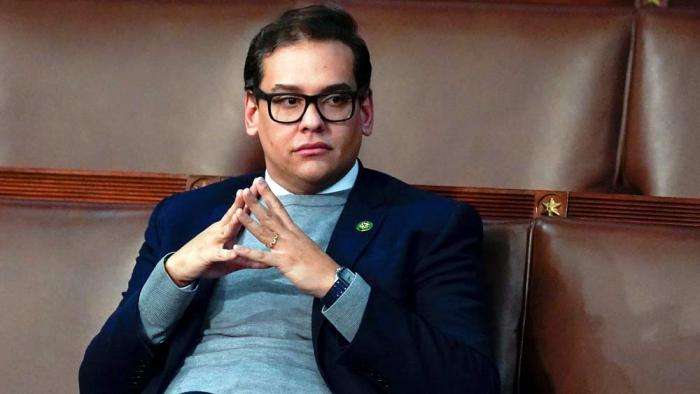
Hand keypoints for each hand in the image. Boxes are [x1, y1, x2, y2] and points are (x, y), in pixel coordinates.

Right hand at [165, 188, 269, 286]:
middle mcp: (220, 231)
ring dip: (234, 222)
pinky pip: (218, 254)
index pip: (240, 212)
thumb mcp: (231, 259)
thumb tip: (267, 263)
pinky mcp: (208, 255)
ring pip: (226, 230)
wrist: (181, 266)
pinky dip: (226, 253)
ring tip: (243, 213)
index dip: (250, 200)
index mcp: (226, 229)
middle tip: (253, 188)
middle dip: (244, 202)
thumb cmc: (208, 259)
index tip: (261, 186)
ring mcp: (213, 242)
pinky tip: (234, 252)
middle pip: (234, 215)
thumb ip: (249, 259)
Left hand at [233, 177, 338, 297]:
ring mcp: (286, 248)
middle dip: (256, 203)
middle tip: (244, 190)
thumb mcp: (305, 246)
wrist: (330, 277)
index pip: (279, 209)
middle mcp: (289, 236)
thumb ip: (294, 239)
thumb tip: (289, 235)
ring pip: (264, 232)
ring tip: (236, 211)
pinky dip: (249, 252)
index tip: (259, 183)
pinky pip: (263, 257)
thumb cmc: (319, 264)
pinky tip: (237, 248)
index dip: (269, 195)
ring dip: (249, 222)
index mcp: (294, 231)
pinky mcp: (283, 262)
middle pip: (269, 216)